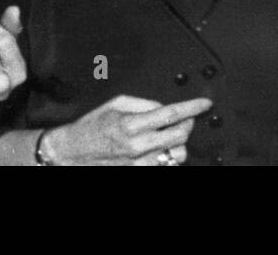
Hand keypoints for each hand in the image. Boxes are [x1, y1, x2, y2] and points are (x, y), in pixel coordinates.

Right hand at [41, 95, 212, 165]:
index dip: (192, 107)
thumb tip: (164, 107)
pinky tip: (161, 149)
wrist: (73, 153)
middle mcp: (138, 146)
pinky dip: (169, 157)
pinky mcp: (139, 173)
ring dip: (179, 143)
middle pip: (180, 135)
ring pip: (177, 155)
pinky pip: (166, 167)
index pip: (171, 114)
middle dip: (188, 124)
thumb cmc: (92, 126)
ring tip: (170, 136)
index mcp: (131, 124)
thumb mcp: (115, 104)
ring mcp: (139, 164)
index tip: (205, 103)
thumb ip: (143, 103)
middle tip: (186, 118)